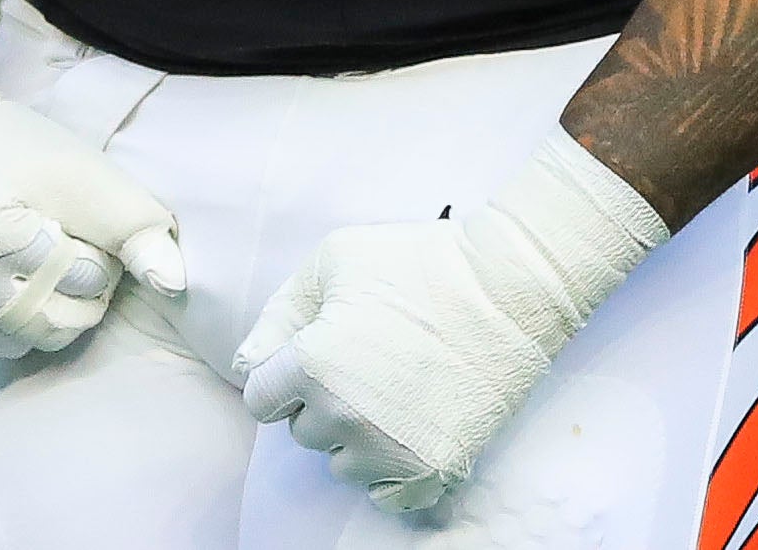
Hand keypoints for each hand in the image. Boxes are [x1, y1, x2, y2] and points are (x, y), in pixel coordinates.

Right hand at [0, 0, 185, 374]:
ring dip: (34, 317)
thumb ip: (134, 224)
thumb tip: (175, 284)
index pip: (84, 282)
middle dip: (72, 294)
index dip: (95, 254)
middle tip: (60, 251)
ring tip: (26, 266)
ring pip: (11, 346)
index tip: (76, 224)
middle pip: (49, 325)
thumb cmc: (12, 147)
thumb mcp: (81, 171)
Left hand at [234, 133, 667, 512]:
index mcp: (312, 365)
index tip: (315, 354)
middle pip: (302, 432)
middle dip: (322, 401)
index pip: (260, 399)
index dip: (282, 375)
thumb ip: (280, 313)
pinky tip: (411, 426)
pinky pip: (386, 496)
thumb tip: (248, 365)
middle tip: (366, 361)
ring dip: (357, 436)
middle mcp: (343, 416)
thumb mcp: (334, 262)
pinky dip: (392, 469)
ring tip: (394, 389)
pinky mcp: (432, 469)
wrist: (510, 286)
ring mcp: (389, 450)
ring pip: (343, 464)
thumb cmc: (417, 263)